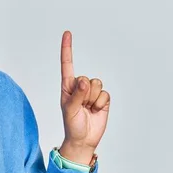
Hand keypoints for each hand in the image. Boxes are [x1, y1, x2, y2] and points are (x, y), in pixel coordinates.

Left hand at [59, 30, 110, 164]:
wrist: (84, 139)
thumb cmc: (71, 124)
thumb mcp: (69, 110)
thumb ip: (77, 95)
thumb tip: (84, 80)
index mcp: (67, 86)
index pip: (67, 64)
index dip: (67, 48)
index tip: (67, 33)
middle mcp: (80, 86)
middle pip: (87, 78)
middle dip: (85, 94)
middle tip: (81, 107)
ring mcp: (91, 92)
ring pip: (97, 85)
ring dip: (93, 99)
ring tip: (88, 109)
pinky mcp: (102, 99)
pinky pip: (105, 94)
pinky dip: (101, 104)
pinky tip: (95, 111)